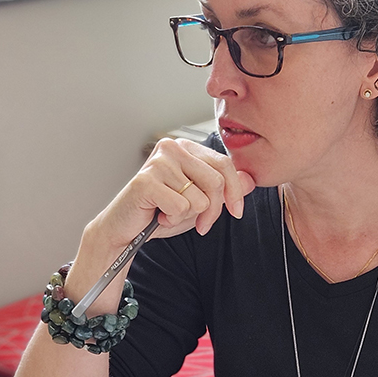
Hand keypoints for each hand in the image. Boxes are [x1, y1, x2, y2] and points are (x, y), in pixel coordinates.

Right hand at [93, 138, 256, 251]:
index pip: (225, 164)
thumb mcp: (201, 201)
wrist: (126, 229)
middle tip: (201, 224)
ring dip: (188, 216)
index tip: (236, 212)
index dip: (235, 192)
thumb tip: (250, 180)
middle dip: (214, 211)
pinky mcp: (146, 180)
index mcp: (186, 148)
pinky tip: (158, 214)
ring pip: (200, 198)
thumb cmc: (161, 212)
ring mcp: (158, 162)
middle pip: (216, 182)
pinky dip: (172, 218)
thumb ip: (225, 189)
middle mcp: (172, 148)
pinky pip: (181, 206)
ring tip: (169, 212)